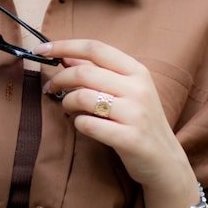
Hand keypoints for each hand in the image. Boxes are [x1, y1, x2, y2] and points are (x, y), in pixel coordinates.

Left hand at [39, 39, 191, 195]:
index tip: (42, 50)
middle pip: (84, 72)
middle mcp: (138, 88)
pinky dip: (77, 123)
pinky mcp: (130, 138)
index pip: (95, 48)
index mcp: (137, 71)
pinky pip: (88, 124)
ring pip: (83, 97)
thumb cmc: (140, 122)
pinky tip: (83, 125)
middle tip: (49, 88)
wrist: (165, 161)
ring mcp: (136, 113)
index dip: (64, 46)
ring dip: (66, 102)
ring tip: (68, 108)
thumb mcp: (128, 91)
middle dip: (59, 79)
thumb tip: (67, 56)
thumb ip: (99, 72)